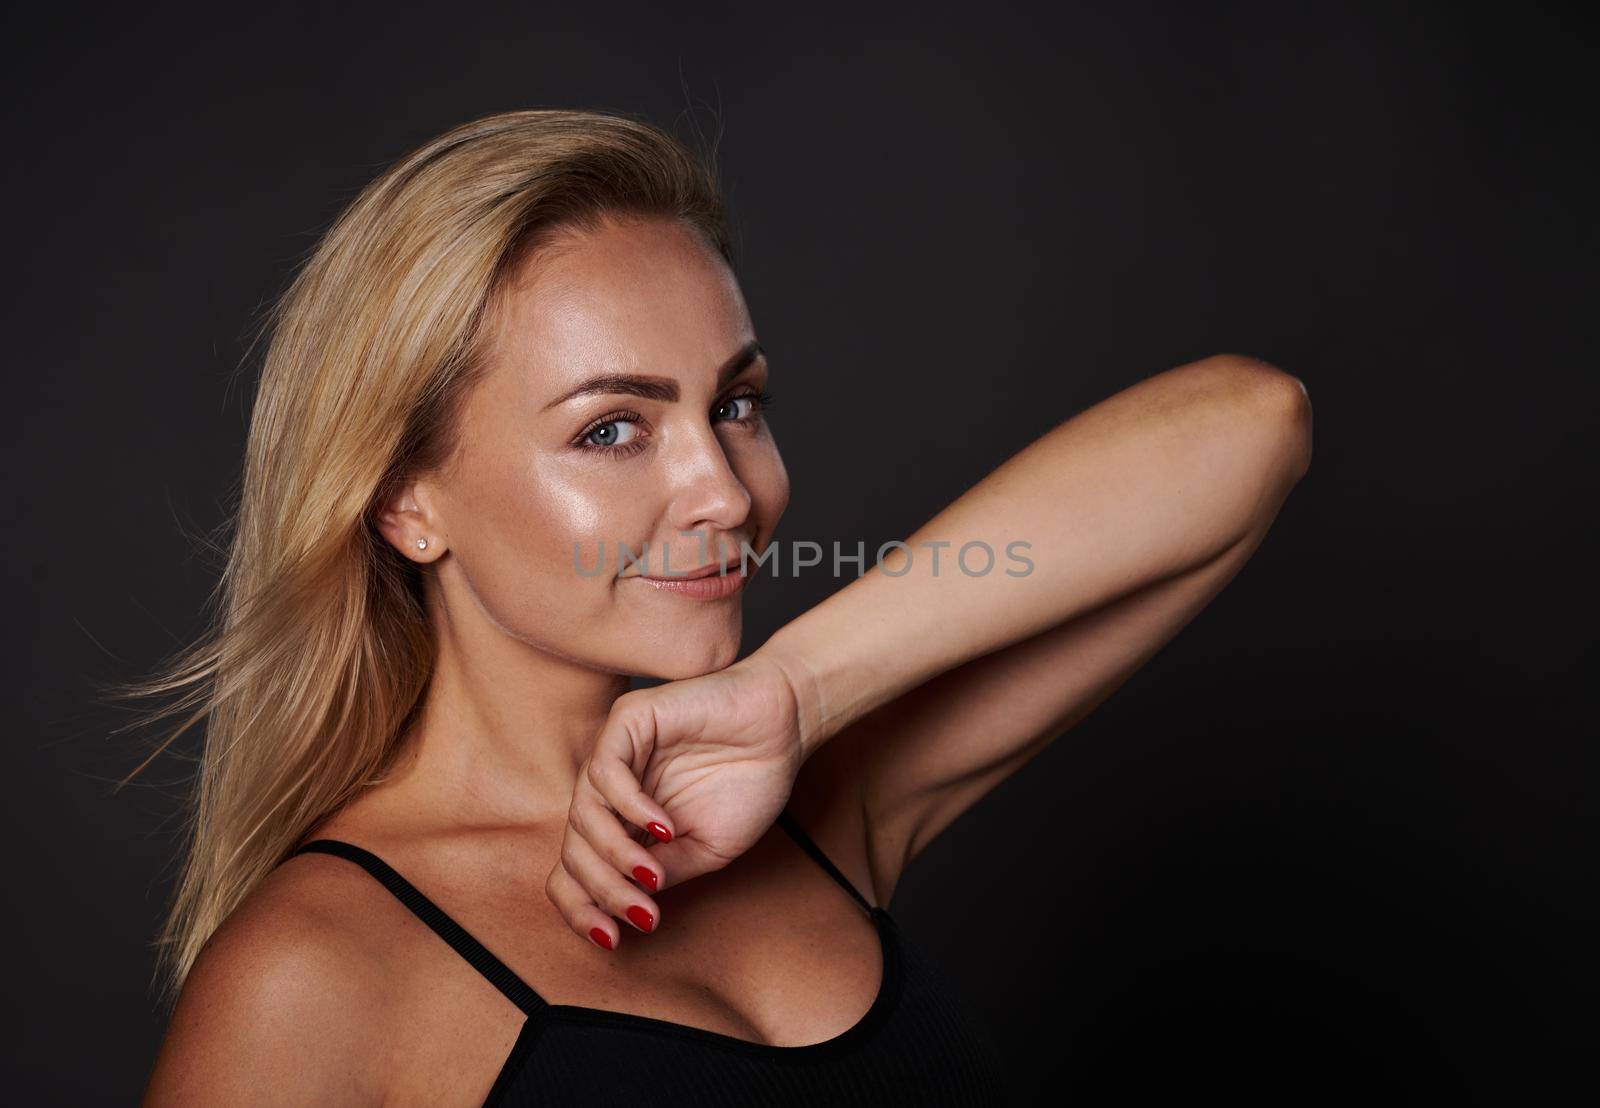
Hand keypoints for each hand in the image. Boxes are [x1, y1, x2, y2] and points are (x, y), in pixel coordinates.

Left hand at [544, 651, 807, 949]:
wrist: (785, 726)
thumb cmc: (750, 782)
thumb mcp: (708, 850)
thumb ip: (665, 872)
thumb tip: (625, 906)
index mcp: (624, 824)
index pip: (577, 870)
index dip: (582, 909)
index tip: (611, 940)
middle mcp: (610, 793)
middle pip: (574, 850)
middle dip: (603, 890)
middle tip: (641, 913)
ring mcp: (616, 755)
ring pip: (583, 814)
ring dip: (614, 854)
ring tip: (653, 872)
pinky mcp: (628, 721)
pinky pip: (606, 771)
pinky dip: (629, 806)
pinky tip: (663, 825)